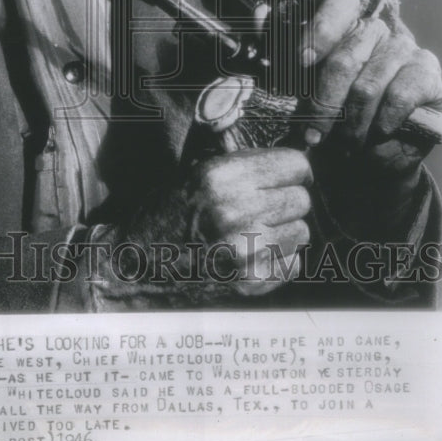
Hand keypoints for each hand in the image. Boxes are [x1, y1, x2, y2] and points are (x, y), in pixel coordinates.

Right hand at [184, 147, 311, 295]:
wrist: (140, 266)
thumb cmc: (170, 214)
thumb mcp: (196, 173)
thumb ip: (241, 160)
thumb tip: (290, 157)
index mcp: (220, 177)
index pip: (294, 164)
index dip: (294, 170)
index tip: (288, 176)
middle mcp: (233, 211)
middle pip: (301, 199)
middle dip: (285, 201)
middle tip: (263, 207)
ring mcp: (244, 251)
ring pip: (301, 231)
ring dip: (283, 231)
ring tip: (254, 232)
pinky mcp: (249, 282)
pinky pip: (293, 263)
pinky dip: (278, 260)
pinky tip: (252, 256)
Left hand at [297, 0, 441, 232]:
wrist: (364, 163)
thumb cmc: (328, 120)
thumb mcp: (297, 90)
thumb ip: (278, 50)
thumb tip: (258, 13)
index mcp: (345, 24)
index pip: (341, 4)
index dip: (320, 30)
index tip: (301, 62)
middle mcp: (377, 31)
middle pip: (347, 56)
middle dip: (324, 103)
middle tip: (313, 134)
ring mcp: (407, 50)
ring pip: (369, 84)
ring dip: (351, 124)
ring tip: (343, 145)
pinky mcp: (429, 76)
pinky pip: (400, 96)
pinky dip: (382, 123)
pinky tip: (376, 135)